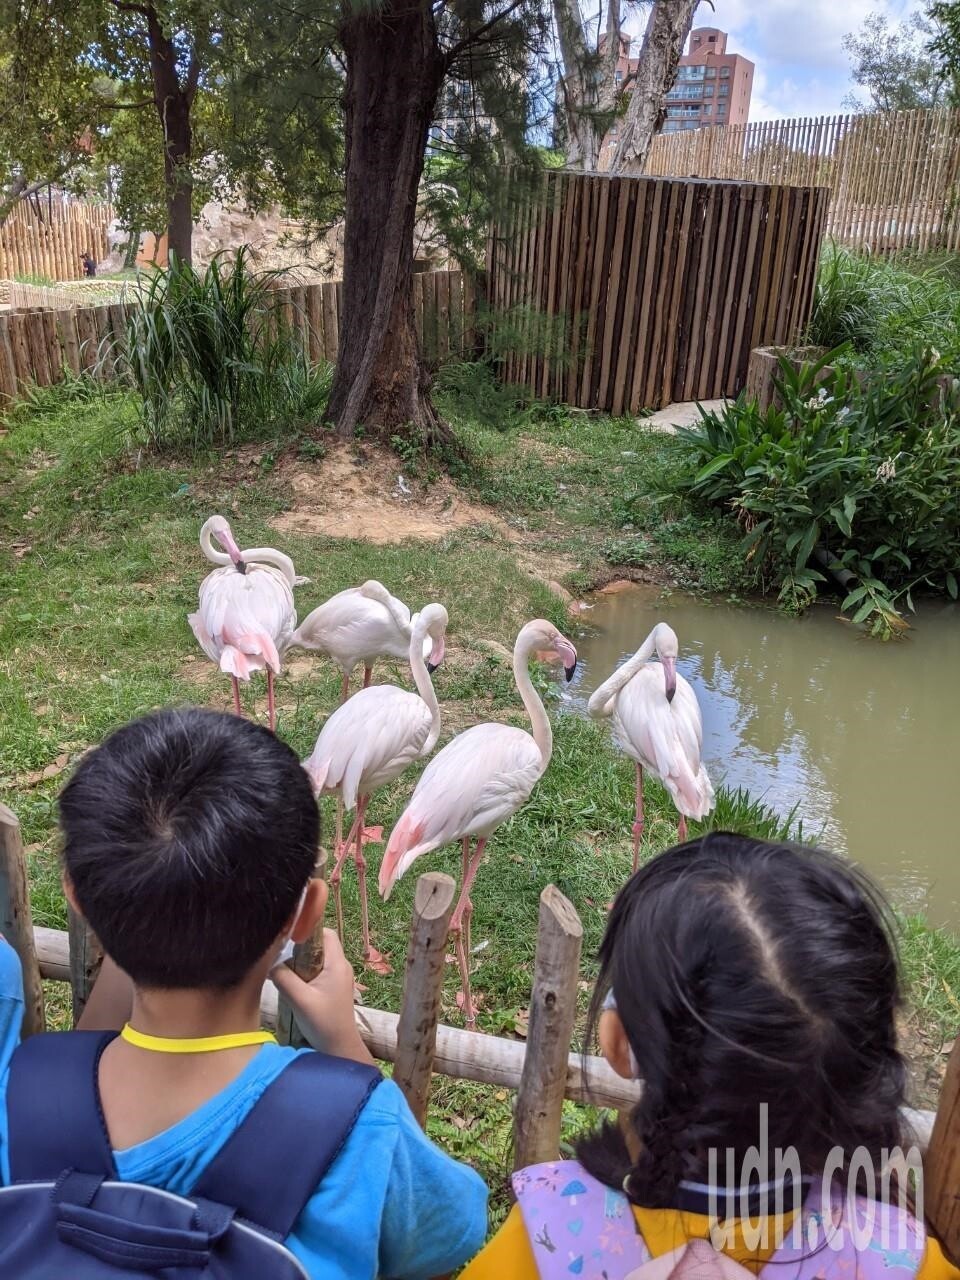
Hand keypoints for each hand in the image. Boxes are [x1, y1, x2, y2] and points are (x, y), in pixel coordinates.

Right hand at [271, 930, 373, 1065]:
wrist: (340, 1049)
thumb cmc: (323, 1024)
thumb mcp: (299, 1000)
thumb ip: (284, 978)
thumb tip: (270, 964)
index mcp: (337, 963)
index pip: (325, 933)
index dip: (307, 932)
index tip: (288, 940)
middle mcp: (340, 965)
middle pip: (319, 944)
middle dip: (300, 950)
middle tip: (284, 963)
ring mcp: (338, 976)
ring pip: (316, 958)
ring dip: (300, 965)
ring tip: (288, 978)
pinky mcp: (333, 987)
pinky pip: (317, 971)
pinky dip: (304, 975)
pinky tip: (294, 988)